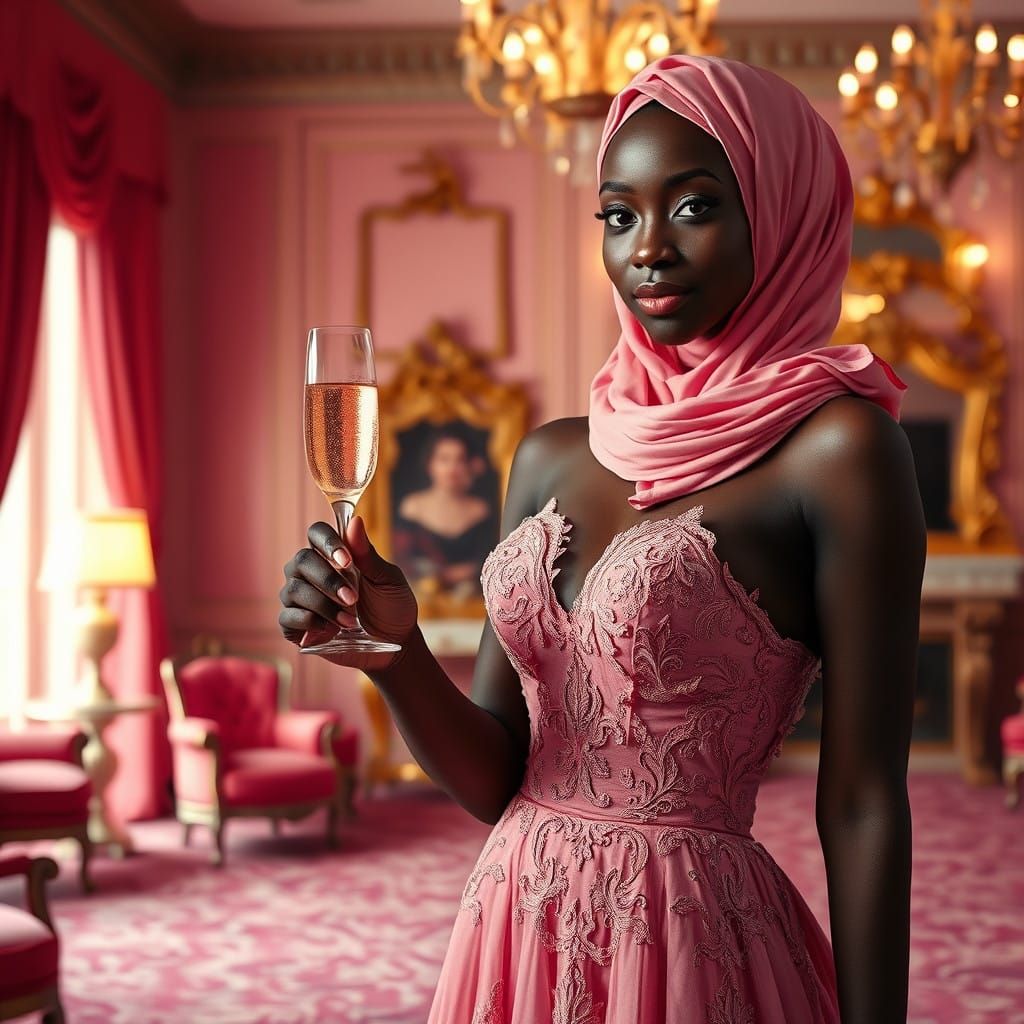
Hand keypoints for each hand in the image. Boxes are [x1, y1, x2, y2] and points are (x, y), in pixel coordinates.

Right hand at [279, 515, 418, 670]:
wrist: (394, 643)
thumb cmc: (391, 606)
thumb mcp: (387, 580)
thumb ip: (368, 554)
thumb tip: (355, 521)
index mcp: (333, 555)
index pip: (316, 533)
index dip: (327, 542)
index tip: (346, 561)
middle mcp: (310, 572)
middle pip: (301, 560)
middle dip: (328, 580)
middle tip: (353, 599)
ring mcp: (300, 598)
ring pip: (292, 589)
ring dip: (323, 605)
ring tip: (350, 621)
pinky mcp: (294, 625)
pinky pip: (287, 616)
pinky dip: (310, 622)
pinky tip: (331, 630)